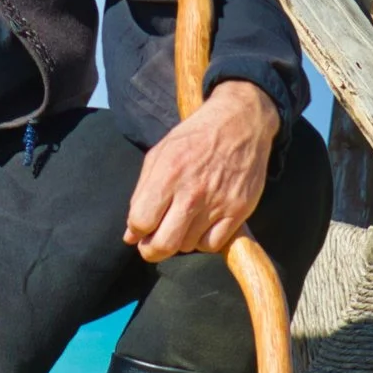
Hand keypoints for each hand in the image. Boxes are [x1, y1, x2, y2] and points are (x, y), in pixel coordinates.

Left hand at [123, 80, 281, 262]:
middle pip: (164, 244)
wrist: (241, 122)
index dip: (136, 230)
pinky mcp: (238, 210)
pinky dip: (204, 241)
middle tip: (153, 244)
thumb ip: (142, 193)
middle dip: (152, 250)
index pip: (140, 221)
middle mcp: (192, 192)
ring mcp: (218, 203)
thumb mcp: (160, 153)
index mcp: (168, 174)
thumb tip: (130, 234)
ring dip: (180, 239)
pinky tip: (202, 225)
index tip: (140, 227)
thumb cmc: (196, 137)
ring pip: (188, 246)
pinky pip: (213, 244)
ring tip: (183, 221)